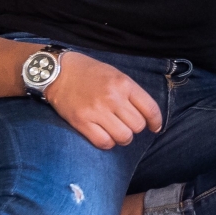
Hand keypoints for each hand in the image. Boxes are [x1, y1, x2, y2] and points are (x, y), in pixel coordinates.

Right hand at [44, 51, 164, 148]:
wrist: (59, 72)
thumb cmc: (90, 73)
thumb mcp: (116, 75)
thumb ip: (131, 93)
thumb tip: (147, 115)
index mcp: (124, 84)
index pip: (150, 109)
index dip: (156, 122)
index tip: (155, 127)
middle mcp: (113, 98)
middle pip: (137, 126)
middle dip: (135, 128)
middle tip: (126, 124)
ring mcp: (97, 111)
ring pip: (123, 137)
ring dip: (122, 137)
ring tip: (116, 131)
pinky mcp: (81, 122)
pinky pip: (104, 142)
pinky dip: (107, 143)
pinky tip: (104, 135)